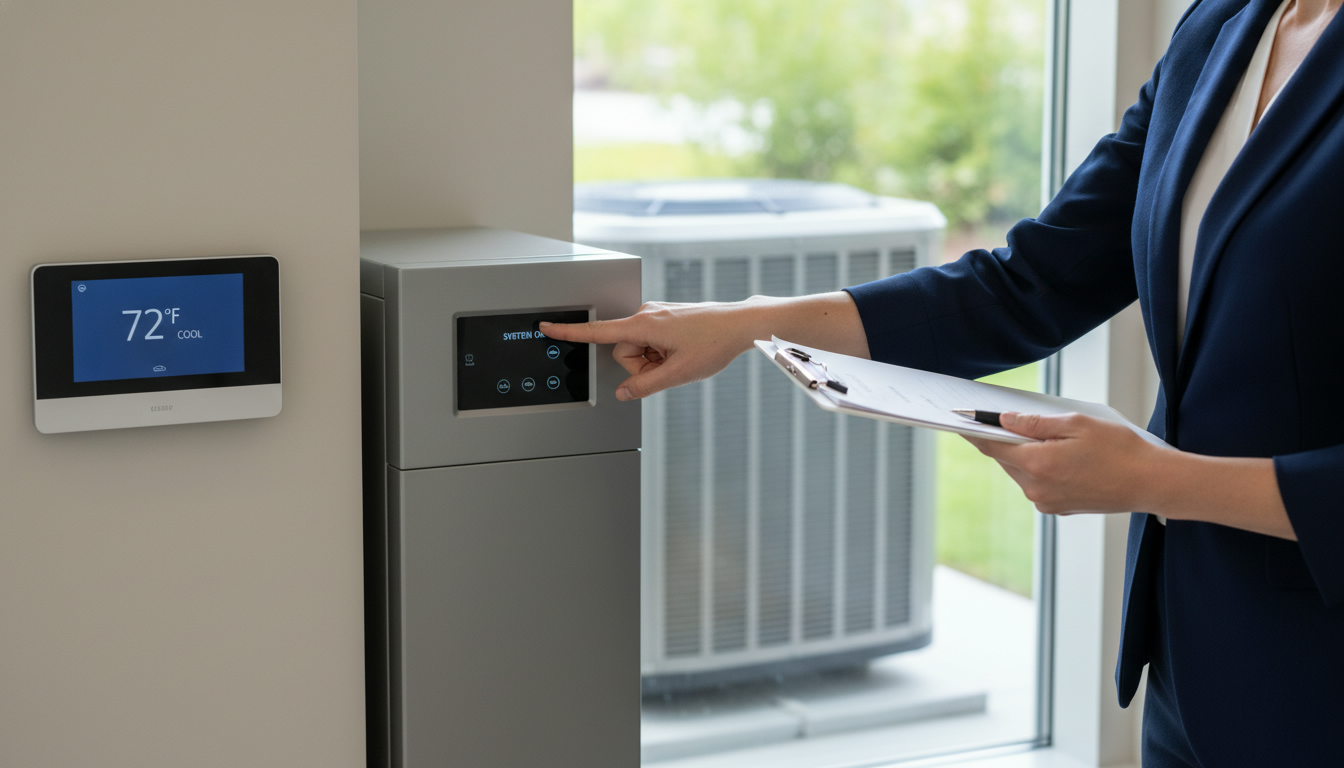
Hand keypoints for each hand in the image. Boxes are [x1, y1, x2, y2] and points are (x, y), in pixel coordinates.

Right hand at [540, 301, 755, 400]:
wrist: (740, 325)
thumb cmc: (714, 342)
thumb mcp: (678, 374)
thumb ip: (645, 386)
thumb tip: (624, 393)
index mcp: (644, 325)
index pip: (597, 331)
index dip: (569, 332)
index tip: (547, 327)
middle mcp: (646, 315)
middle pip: (623, 351)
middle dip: (640, 365)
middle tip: (668, 366)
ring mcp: (655, 316)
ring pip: (638, 349)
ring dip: (653, 360)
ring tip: (679, 357)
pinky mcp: (664, 318)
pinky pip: (650, 342)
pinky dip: (661, 353)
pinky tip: (682, 352)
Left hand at [962, 412, 1163, 514]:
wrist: (1151, 483)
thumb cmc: (1119, 449)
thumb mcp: (1076, 424)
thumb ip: (1035, 423)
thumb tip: (1005, 420)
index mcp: (1038, 464)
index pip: (992, 446)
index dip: (975, 431)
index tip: (960, 420)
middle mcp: (1036, 489)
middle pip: (1006, 459)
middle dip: (1004, 439)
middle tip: (1004, 419)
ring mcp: (1046, 502)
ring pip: (1021, 471)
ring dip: (1024, 454)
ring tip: (1042, 435)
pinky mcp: (1057, 508)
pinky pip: (1036, 483)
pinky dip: (1039, 467)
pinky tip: (1058, 455)